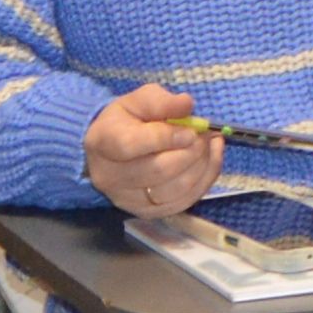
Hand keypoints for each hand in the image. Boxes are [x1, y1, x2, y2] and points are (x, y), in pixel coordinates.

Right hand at [85, 85, 223, 216]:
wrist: (112, 150)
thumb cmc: (126, 121)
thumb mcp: (139, 100)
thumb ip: (161, 101)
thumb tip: (186, 105)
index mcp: (102, 141)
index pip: (131, 145)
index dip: (166, 138)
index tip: (190, 130)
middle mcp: (109, 176)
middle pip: (158, 170)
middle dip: (191, 152)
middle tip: (205, 136)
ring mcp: (127, 199)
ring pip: (174, 190)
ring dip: (201, 167)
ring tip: (209, 146)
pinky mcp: (146, 212)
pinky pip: (183, 202)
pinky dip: (203, 181)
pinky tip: (210, 161)